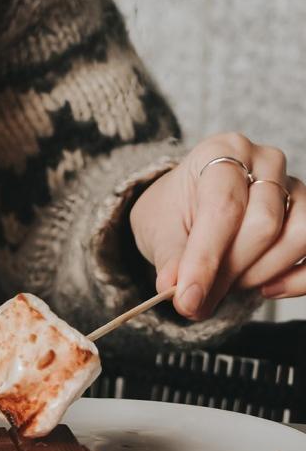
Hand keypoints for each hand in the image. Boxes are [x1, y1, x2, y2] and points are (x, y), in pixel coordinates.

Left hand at [130, 133, 304, 318]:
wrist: (186, 206)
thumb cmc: (173, 212)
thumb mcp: (159, 230)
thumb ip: (170, 259)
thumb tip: (180, 294)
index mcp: (219, 152)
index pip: (223, 208)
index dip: (205, 259)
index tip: (187, 298)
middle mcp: (264, 161)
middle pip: (264, 224)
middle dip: (229, 271)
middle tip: (200, 296)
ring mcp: (293, 186)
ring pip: (297, 236)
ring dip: (259, 274)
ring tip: (226, 282)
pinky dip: (296, 280)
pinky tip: (266, 289)